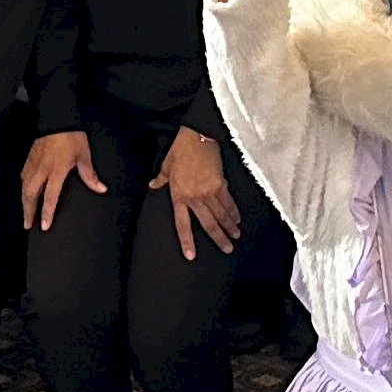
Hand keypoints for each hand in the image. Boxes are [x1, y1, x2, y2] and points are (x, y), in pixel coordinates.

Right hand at [19, 131, 101, 231]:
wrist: (57, 117)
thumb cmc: (71, 136)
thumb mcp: (83, 155)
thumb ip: (90, 175)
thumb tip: (101, 188)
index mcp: (56, 170)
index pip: (50, 196)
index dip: (47, 212)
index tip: (44, 226)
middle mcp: (42, 169)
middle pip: (31, 195)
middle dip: (29, 212)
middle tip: (28, 226)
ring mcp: (33, 164)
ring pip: (24, 187)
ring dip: (24, 203)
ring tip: (25, 214)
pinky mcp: (29, 158)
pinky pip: (22, 177)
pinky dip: (22, 188)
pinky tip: (24, 193)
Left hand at [159, 128, 240, 257]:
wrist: (197, 137)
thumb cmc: (181, 150)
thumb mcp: (167, 165)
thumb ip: (161, 179)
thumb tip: (153, 185)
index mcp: (179, 196)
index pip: (182, 224)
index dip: (187, 241)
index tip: (191, 255)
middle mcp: (194, 197)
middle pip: (208, 224)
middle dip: (219, 238)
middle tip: (227, 248)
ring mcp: (209, 192)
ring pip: (221, 215)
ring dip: (229, 227)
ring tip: (235, 235)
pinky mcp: (220, 184)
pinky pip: (228, 202)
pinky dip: (233, 211)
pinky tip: (237, 218)